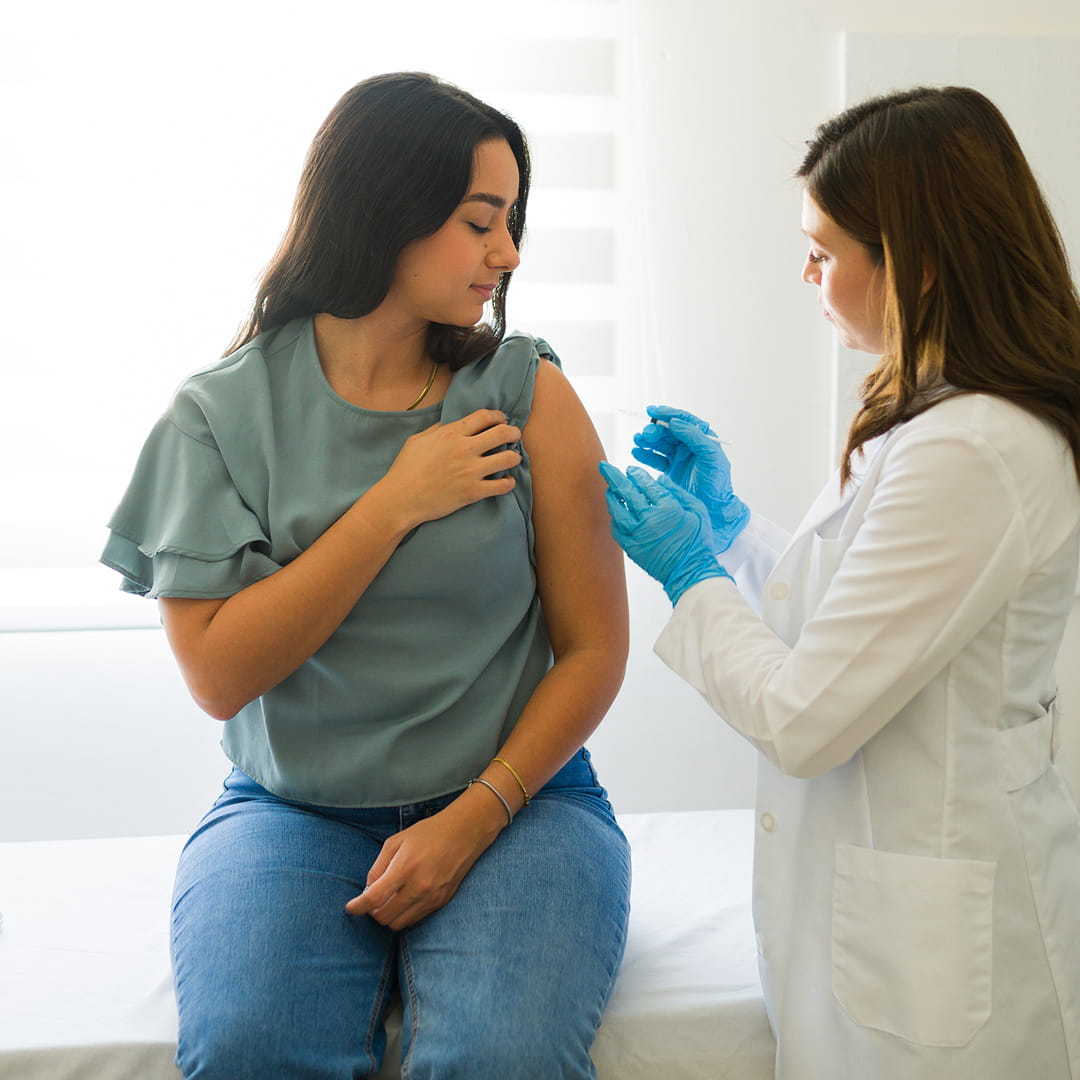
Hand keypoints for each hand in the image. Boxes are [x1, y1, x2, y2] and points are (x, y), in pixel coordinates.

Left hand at [344, 797, 500, 930]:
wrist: (464, 833)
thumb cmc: (427, 833)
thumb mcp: (396, 841)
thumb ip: (378, 867)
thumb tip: (367, 891)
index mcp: (405, 868)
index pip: (374, 899)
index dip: (358, 907)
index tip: (350, 908)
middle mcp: (420, 887)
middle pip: (384, 917)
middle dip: (372, 912)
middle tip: (372, 899)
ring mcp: (432, 897)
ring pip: (399, 924)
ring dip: (388, 916)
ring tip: (388, 899)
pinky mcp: (441, 902)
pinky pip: (415, 919)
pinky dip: (404, 914)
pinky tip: (404, 899)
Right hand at [375, 409, 522, 530]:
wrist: (400, 499)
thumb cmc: (405, 469)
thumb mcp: (418, 440)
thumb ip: (438, 429)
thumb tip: (453, 423)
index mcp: (451, 433)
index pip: (485, 416)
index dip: (498, 416)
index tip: (502, 420)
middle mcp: (464, 449)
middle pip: (503, 433)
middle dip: (514, 432)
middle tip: (515, 436)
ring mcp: (471, 471)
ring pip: (509, 458)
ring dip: (515, 457)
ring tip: (513, 458)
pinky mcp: (473, 492)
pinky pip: (503, 486)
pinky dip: (508, 482)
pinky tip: (506, 481)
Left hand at [599, 463, 728, 604]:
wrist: (690, 572)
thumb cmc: (698, 542)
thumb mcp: (697, 510)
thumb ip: (678, 492)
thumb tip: (660, 478)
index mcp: (668, 508)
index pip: (646, 484)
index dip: (636, 475)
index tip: (631, 470)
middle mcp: (649, 519)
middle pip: (626, 492)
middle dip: (613, 477)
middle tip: (604, 467)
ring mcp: (638, 534)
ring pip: (617, 510)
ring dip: (611, 497)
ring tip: (609, 488)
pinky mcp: (632, 548)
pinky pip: (617, 529)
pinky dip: (614, 518)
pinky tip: (615, 512)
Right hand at [631, 405, 749, 552]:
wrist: (714, 509)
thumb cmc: (717, 484)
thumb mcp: (711, 458)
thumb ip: (696, 437)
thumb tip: (677, 422)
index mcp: (702, 439)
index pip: (683, 420)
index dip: (667, 414)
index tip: (652, 411)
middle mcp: (690, 446)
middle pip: (668, 431)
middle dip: (655, 430)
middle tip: (646, 434)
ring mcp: (679, 458)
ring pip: (659, 443)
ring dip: (647, 440)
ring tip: (637, 441)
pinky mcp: (670, 470)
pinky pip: (655, 458)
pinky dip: (645, 454)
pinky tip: (636, 452)